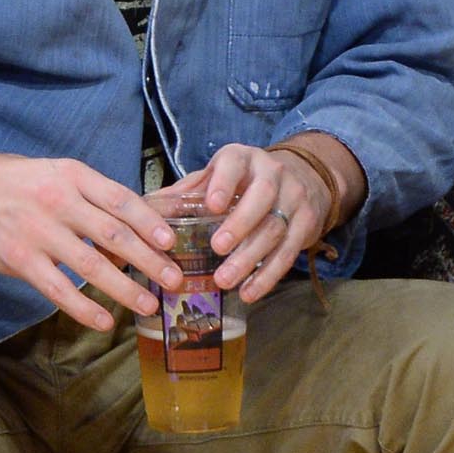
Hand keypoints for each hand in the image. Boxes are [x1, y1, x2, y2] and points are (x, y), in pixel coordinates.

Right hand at [0, 150, 180, 331]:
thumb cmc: (17, 183)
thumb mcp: (57, 174)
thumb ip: (92, 198)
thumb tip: (134, 231)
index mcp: (74, 176)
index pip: (122, 200)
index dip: (151, 223)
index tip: (173, 243)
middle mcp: (60, 201)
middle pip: (115, 235)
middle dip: (150, 261)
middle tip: (175, 280)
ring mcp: (39, 232)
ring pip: (92, 265)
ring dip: (125, 289)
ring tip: (148, 306)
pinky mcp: (20, 260)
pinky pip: (59, 289)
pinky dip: (85, 308)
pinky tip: (104, 322)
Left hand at [153, 144, 327, 302]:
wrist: (302, 178)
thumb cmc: (245, 182)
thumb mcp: (218, 177)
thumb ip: (187, 192)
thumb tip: (146, 208)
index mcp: (243, 159)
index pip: (234, 165)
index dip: (224, 183)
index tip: (212, 205)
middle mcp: (273, 174)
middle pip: (262, 197)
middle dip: (240, 224)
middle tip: (217, 249)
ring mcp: (293, 199)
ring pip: (275, 228)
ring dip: (250, 258)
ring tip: (225, 281)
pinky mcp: (306, 224)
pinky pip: (289, 252)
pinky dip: (268, 275)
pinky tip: (249, 292)